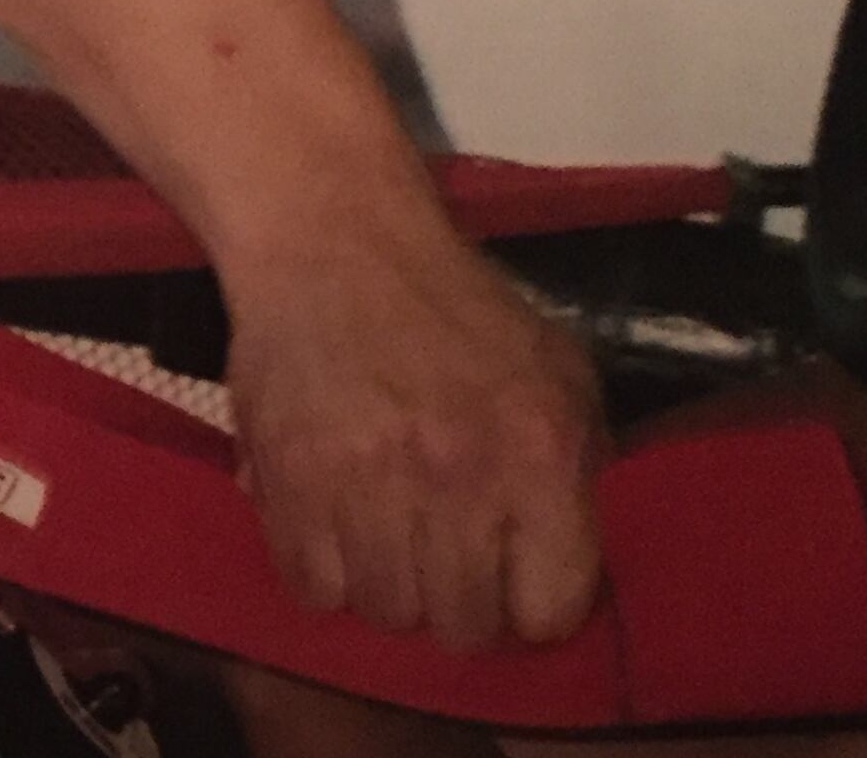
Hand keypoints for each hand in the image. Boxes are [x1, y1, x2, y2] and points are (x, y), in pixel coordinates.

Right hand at [218, 195, 608, 653]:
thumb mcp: (556, 367)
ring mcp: (365, 487)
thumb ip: (578, 463)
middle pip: (464, 625)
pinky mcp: (289, 484)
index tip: (516, 579)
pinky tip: (335, 527)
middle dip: (461, 604)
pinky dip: (326, 572)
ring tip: (388, 538)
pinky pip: (314, 589)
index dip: (535, 605)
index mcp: (538, 452)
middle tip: (447, 562)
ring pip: (387, 613)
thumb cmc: (455, 305)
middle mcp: (456, 480)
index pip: (550, 609)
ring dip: (391, 587)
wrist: (333, 241)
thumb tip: (568, 558)